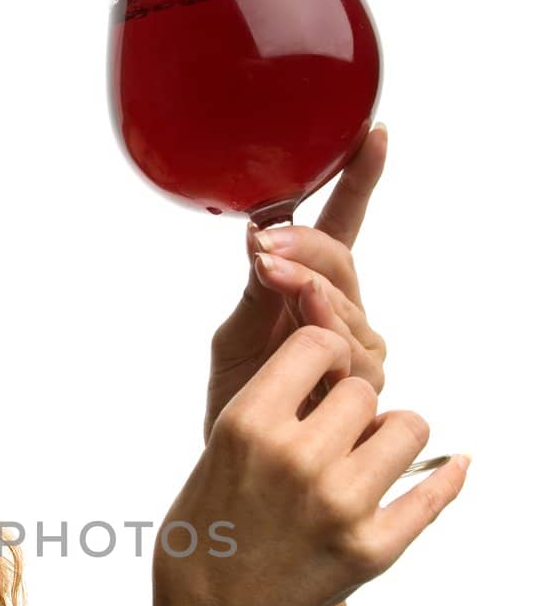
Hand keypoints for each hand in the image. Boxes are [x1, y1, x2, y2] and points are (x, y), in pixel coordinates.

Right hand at [155, 323, 467, 605]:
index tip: (322, 376)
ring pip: (407, 428)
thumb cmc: (207, 531)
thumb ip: (273, 406)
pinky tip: (450, 469)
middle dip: (351, 407)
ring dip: (392, 437)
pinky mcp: (372, 549)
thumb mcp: (219, 450)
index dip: (325, 354)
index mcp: (247, 427)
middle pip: (361, 390)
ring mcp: (339, 506)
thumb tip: (338, 361)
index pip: (317, 344)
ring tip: (370, 459)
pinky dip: (444, 479)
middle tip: (336, 435)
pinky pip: (433, 493)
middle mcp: (295, 460)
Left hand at [204, 126, 389, 443]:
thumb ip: (256, 290)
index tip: (372, 136)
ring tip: (275, 280)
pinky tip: (305, 330)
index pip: (342, 229)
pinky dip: (324, 333)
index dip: (358, 183)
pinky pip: (349, 350)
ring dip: (307, 290)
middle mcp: (347, 318)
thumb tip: (260, 235)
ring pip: (344, 306)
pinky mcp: (363, 388)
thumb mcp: (233, 338)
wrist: (242, 468)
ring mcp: (359, 353)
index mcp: (314, 293)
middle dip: (308, 248)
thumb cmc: (239, 402)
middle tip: (268, 244)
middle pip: (341, 264)